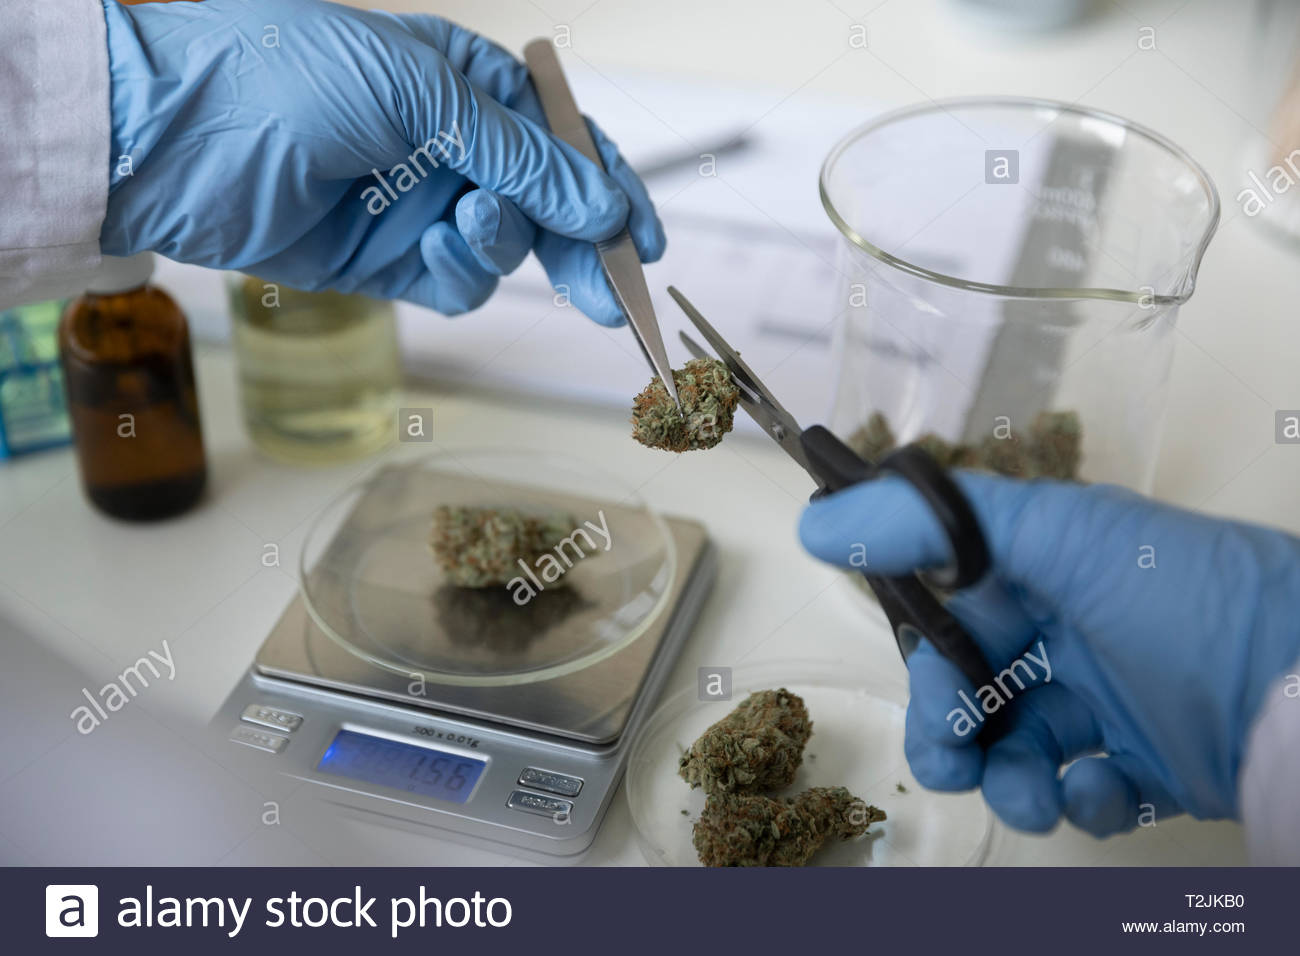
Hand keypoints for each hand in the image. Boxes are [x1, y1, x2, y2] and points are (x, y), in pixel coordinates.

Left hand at [99, 0, 663, 323]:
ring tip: (467, 224)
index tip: (643, 237)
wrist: (175, 139)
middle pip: (547, 206)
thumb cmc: (288, 76)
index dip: (609, 186)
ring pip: (506, 248)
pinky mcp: (388, 262)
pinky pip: (456, 283)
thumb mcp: (423, 94)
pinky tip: (432, 247)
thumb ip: (520, 156)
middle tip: (613, 293)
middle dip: (581, 247)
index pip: (562, 139)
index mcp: (465, 81)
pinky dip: (458, 272)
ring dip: (502, 243)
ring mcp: (420, 206)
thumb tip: (600, 204)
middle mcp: (449, 146)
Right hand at [799, 472, 1299, 834]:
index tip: (932, 693)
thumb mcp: (1060, 535)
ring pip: (1021, 747)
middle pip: (977, 689)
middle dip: (954, 732)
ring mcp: (1112, 699)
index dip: (930, 661)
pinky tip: (1107, 787)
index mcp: (1046, 570)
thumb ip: (933, 523)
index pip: (954, 617)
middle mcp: (1072, 631)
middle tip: (954, 763)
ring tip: (1035, 796)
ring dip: (1011, 778)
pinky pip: (1087, 789)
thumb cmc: (1188, 597)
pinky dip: (1083, 799)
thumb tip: (819, 521)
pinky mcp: (1150, 761)